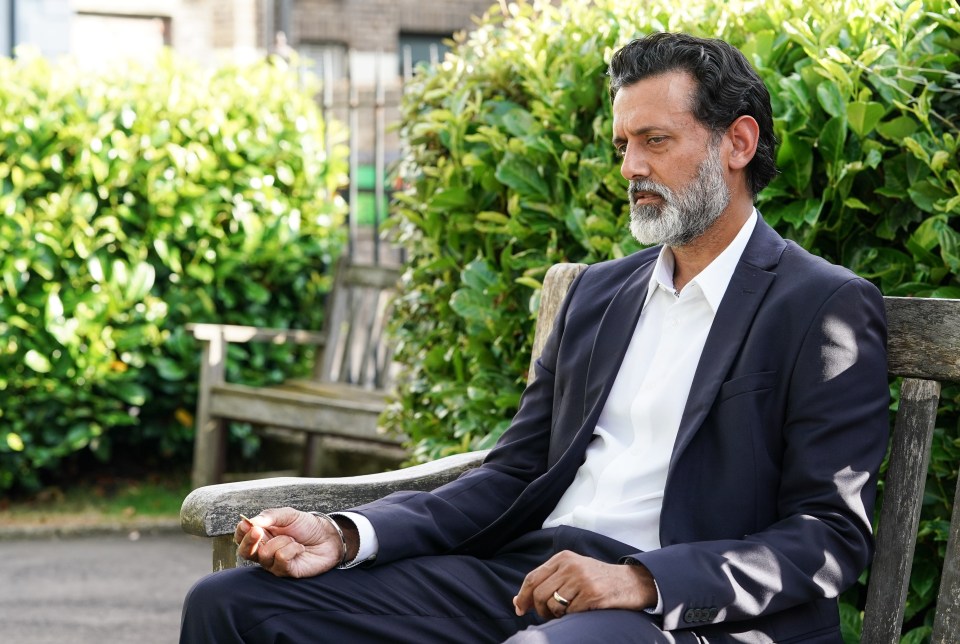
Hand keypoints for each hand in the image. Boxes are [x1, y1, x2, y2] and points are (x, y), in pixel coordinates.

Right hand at [234, 507, 343, 577]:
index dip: (240, 532)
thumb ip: (269, 516)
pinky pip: (280, 559)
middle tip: (258, 531)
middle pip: (244, 551)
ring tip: (293, 539)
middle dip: (249, 540)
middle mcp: (264, 551)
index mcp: (262, 535)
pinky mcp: (285, 572)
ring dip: (281, 542)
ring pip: (264, 554)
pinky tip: (300, 548)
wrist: (328, 536)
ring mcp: (273, 563)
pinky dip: (291, 549)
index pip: (241, 537)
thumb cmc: (307, 526)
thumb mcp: (288, 515)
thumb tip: (250, 521)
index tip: (246, 523)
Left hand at [513, 550, 657, 618]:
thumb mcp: (571, 573)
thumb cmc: (596, 579)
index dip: (523, 596)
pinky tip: (582, 610)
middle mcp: (570, 566)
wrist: (630, 582)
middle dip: (540, 610)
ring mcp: (581, 579)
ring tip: (568, 611)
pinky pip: (570, 613)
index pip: (532, 578)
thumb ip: (546, 583)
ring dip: (557, 615)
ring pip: (552, 605)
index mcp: (562, 558)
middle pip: (539, 594)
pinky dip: (572, 616)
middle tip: (549, 615)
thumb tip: (517, 602)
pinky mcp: (592, 594)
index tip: (520, 609)